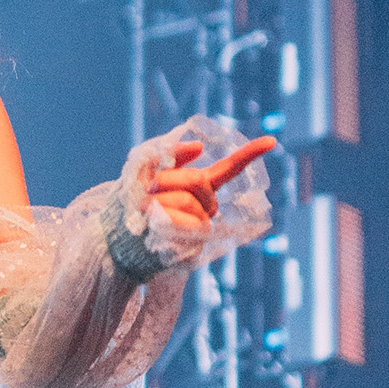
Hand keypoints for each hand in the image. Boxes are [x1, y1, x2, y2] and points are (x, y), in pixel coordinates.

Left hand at [142, 133, 275, 242]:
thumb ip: (170, 154)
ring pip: (187, 201)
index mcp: (198, 187)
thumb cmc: (133, 202)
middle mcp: (205, 207)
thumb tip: (200, 147)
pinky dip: (161, 218)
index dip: (249, 154)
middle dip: (167, 180)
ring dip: (158, 201)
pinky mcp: (192, 246)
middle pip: (198, 181)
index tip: (272, 141)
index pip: (228, 169)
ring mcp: (201, 227)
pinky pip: (181, 223)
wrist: (116, 238)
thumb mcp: (146, 170)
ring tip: (144, 209)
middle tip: (146, 190)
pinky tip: (151, 222)